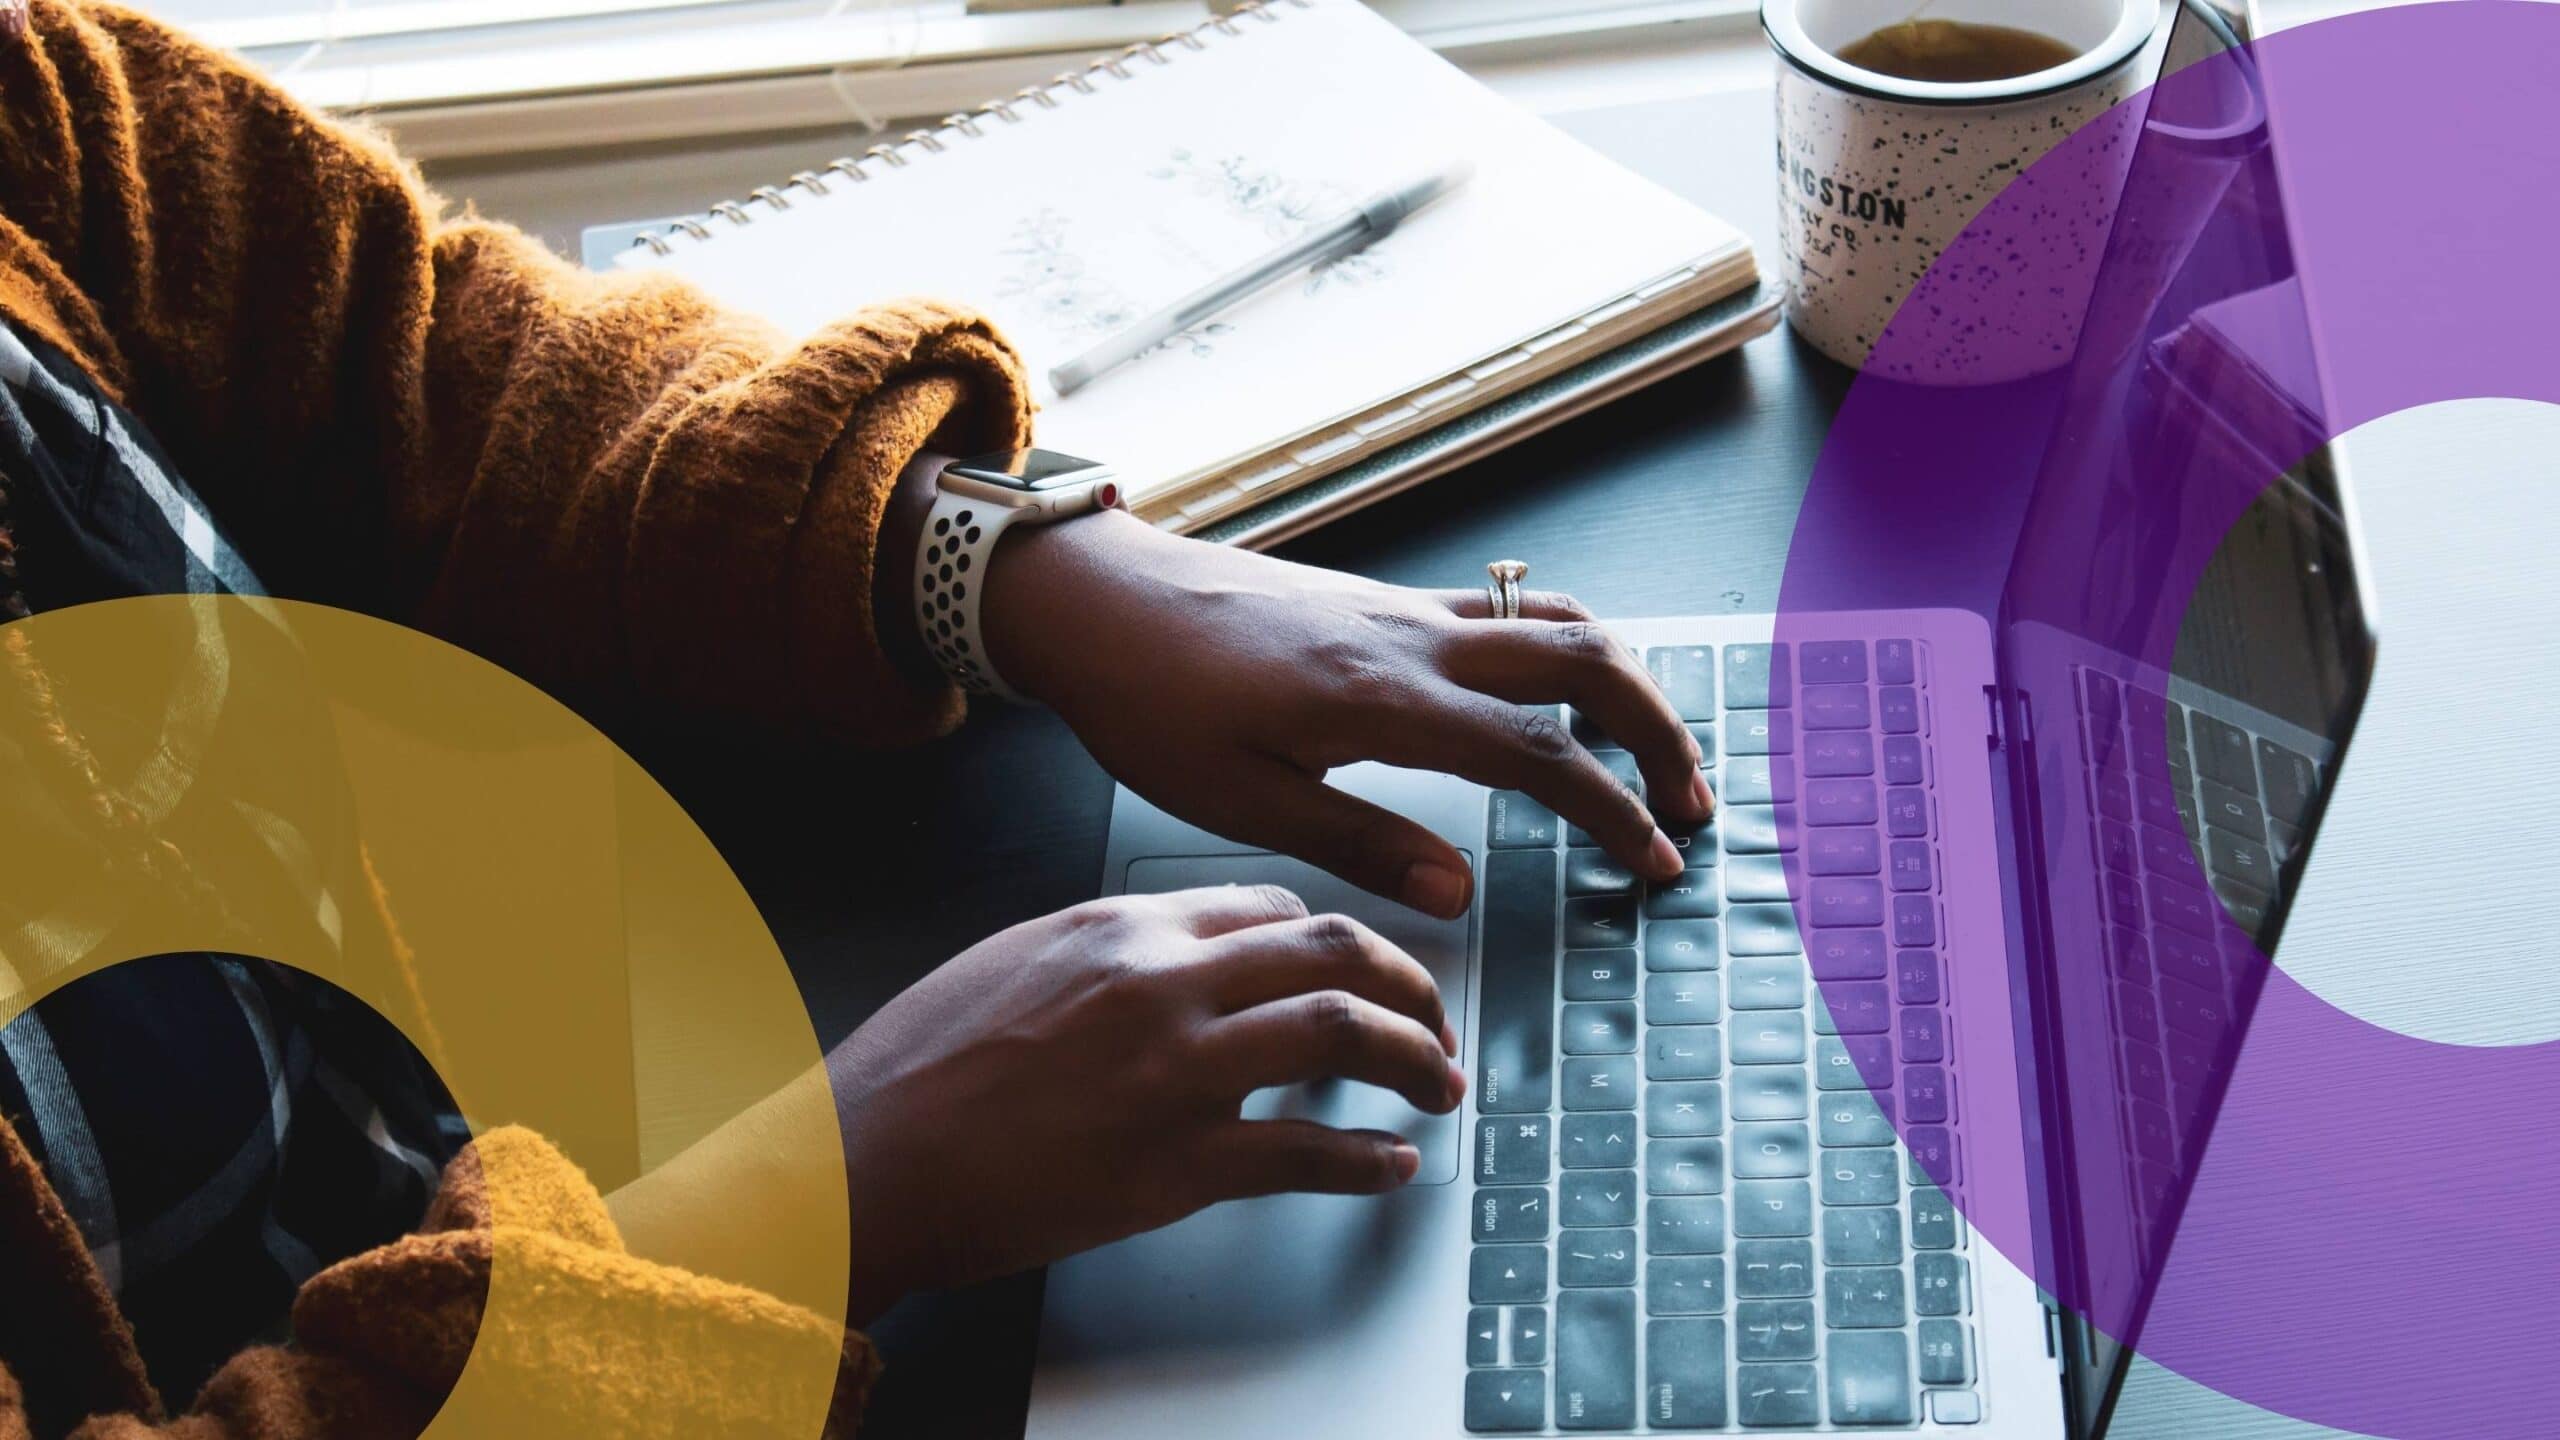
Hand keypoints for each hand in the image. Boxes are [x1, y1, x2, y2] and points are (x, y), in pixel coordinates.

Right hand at [831, 885, 1462, 1323]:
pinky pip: (1307, 1153)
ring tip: (1439, 1084)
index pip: (1272, 907)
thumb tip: (1185, 953)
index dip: (1337, 938)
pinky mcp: (1176, 1164)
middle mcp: (1163, 982)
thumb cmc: (921, 1068)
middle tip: (1435, 1020)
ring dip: (1416, 1059)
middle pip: (1334, 950)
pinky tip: (1390, 1167)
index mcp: (1123, 925)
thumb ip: (1110, 948)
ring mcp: (1176, 1072)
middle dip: (1410, 982)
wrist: (866, 1159)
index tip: (1359, 968)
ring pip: (1344, 1033)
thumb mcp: (1016, 959)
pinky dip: (1367, 1162)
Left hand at [980, 510, 1713, 917]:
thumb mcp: (1239, 802)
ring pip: (1555, 620)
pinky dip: (1565, 647)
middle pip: (1584, 661)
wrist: (1097, 599)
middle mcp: (1412, 637)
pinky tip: (1563, 694)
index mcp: (1383, 698)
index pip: (1539, 753)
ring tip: (1652, 749)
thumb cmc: (1149, 700)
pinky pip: (1507, 609)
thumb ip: (1360, 845)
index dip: (1611, 810)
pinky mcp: (1384, 600)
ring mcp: (1404, 608)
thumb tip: (1461, 893)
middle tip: (1689, 803)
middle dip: (1658, 730)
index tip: (1654, 861)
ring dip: (1624, 681)